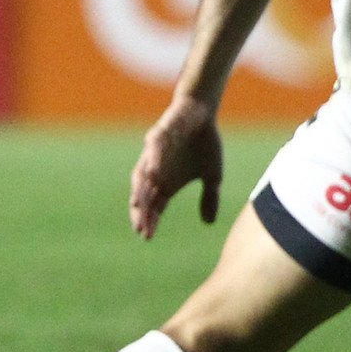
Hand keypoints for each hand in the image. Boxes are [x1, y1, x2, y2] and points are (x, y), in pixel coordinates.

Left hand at [129, 95, 223, 238]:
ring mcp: (154, 154)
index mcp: (166, 183)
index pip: (154, 206)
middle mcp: (156, 171)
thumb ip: (209, 198)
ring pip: (142, 175)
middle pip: (144, 195)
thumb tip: (208, 223)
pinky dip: (152, 161)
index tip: (147, 237)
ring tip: (138, 206)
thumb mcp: (213, 176)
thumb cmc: (204, 144)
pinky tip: (152, 174)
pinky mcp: (159, 135)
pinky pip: (154, 149)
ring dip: (140, 190)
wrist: (202, 114)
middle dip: (141, 212)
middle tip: (140, 229)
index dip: (150, 220)